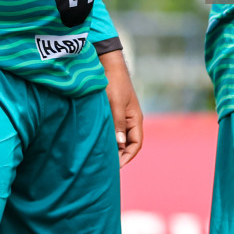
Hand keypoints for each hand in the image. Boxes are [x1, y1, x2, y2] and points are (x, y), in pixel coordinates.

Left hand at [100, 50, 143, 167]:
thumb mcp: (116, 104)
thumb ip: (118, 124)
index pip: (136, 144)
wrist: (109, 66)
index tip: (116, 166)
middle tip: (106, 167)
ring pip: (120, 138)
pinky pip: (113, 131)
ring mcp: (122, 117)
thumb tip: (120, 144)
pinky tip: (98, 144)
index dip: (127, 156)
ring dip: (113, 148)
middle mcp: (130, 120)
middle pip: (128, 144)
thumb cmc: (114, 83)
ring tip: (101, 158)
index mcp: (135, 119)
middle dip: (120, 156)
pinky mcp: (113, 114)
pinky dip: (108, 139)